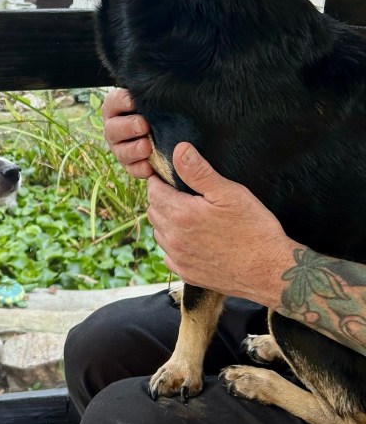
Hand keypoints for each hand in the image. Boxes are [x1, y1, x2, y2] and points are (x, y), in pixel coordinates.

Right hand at [101, 88, 153, 178]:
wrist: (167, 129)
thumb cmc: (157, 110)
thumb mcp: (152, 101)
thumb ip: (150, 95)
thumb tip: (159, 88)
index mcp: (115, 109)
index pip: (112, 102)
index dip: (121, 102)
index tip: (133, 102)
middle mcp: (113, 129)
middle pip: (113, 129)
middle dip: (128, 127)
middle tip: (144, 125)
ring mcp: (120, 148)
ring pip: (121, 151)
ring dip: (133, 150)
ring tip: (147, 147)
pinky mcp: (130, 165)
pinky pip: (132, 169)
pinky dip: (140, 169)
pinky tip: (150, 168)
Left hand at [147, 142, 296, 306]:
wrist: (270, 271)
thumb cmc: (254, 229)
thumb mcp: (229, 193)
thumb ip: (199, 172)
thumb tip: (179, 150)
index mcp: (180, 214)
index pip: (153, 192)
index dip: (159, 181)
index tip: (168, 177)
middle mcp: (174, 238)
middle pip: (153, 212)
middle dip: (161, 199)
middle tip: (180, 193)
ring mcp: (179, 258)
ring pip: (159, 234)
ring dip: (166, 222)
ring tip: (187, 215)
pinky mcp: (187, 273)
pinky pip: (169, 255)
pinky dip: (174, 245)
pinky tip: (192, 239)